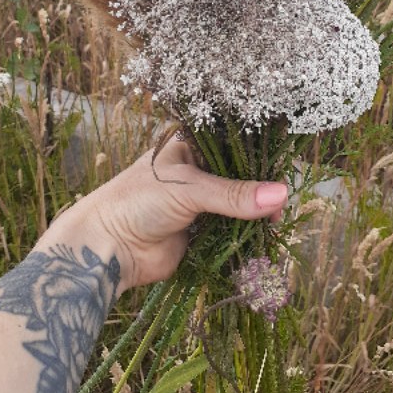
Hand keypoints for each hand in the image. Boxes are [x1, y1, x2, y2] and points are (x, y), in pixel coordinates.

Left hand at [44, 135, 288, 293]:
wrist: (107, 250)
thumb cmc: (137, 202)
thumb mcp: (188, 189)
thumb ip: (233, 194)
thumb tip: (281, 195)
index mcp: (189, 146)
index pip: (232, 142)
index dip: (258, 152)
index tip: (285, 163)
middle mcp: (197, 170)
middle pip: (240, 175)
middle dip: (261, 187)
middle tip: (284, 200)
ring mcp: (200, 202)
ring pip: (239, 204)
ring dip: (256, 213)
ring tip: (278, 220)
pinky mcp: (202, 231)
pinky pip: (232, 230)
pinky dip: (247, 233)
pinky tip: (266, 236)